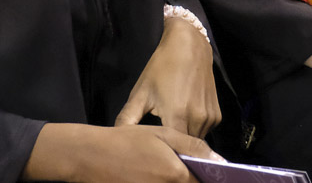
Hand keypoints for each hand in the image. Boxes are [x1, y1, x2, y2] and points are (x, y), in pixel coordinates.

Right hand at [24, 122, 221, 181]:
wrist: (91, 157)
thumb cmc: (127, 141)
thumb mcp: (160, 133)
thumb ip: (191, 145)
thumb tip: (220, 160)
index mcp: (176, 175)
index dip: (213, 179)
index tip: (219, 175)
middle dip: (196, 181)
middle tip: (198, 171)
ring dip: (183, 182)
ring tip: (171, 171)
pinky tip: (156, 175)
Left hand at [115, 16, 221, 137]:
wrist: (189, 46)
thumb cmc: (161, 68)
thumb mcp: (141, 92)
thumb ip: (128, 117)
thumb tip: (117, 135)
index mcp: (177, 117)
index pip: (171, 149)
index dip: (161, 150)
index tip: (152, 147)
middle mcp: (198, 121)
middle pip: (183, 146)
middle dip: (172, 145)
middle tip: (160, 134)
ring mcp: (210, 119)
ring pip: (195, 139)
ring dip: (184, 136)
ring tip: (171, 122)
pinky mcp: (217, 116)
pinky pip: (204, 130)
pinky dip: (194, 128)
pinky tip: (185, 113)